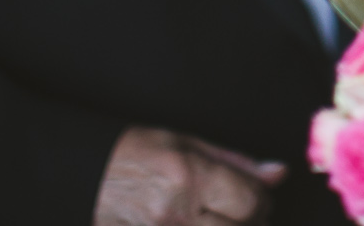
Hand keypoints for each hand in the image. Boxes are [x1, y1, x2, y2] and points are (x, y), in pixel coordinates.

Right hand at [95, 127, 285, 225]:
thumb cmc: (135, 154)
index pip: (248, 202)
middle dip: (250, 221)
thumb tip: (277, 173)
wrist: (86, 175)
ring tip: (224, 218)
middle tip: (243, 212)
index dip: (261, 202)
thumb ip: (236, 163)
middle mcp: (176, 212)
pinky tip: (203, 223)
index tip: (257, 197)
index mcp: (189, 178)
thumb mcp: (187, 144)